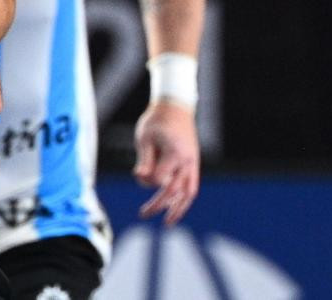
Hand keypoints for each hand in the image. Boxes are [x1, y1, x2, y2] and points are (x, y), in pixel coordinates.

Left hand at [134, 100, 200, 225]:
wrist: (175, 108)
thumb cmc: (156, 121)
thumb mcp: (145, 137)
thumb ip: (144, 160)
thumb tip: (140, 179)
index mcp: (175, 154)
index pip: (160, 179)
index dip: (147, 181)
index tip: (138, 174)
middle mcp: (187, 162)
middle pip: (174, 191)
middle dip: (158, 205)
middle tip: (143, 214)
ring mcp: (193, 164)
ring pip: (188, 193)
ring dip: (177, 209)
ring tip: (167, 223)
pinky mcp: (193, 164)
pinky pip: (191, 186)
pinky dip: (184, 199)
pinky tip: (175, 208)